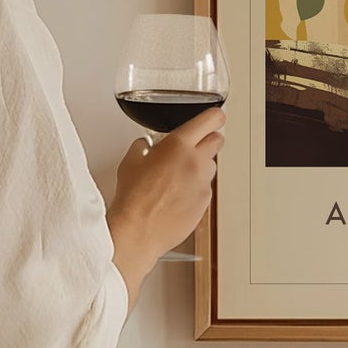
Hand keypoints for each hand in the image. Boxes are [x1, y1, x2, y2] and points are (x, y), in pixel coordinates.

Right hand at [107, 105, 224, 305]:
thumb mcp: (130, 162)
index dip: (214, 117)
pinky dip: (196, 188)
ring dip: (200, 166)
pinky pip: (205, 188)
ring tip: (178, 176)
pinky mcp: (205, 202)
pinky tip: (177, 195)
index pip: (211, 120)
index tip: (213, 118)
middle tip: (193, 146)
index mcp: (179, 145)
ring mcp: (203, 183)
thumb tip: (146, 145)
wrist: (138, 230)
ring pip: (211, 166)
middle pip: (217, 140)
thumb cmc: (133, 198)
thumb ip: (143, 147)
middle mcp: (196, 162)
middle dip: (207, 140)